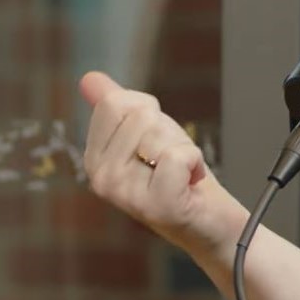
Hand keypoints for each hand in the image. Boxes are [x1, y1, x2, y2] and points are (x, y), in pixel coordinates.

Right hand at [79, 71, 232, 253]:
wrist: (211, 221)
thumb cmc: (180, 177)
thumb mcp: (148, 133)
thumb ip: (117, 106)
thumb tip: (89, 78)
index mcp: (94, 158)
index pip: (115, 102)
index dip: (150, 112)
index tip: (158, 140)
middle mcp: (101, 178)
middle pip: (140, 115)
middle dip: (169, 132)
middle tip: (174, 162)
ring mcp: (124, 194)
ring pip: (160, 134)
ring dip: (186, 149)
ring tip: (183, 174)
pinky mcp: (155, 205)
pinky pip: (178, 156)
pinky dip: (196, 163)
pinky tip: (192, 184)